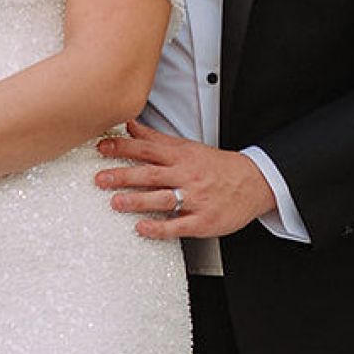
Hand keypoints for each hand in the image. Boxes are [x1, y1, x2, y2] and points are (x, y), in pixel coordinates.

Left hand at [95, 127, 276, 239]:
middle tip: (100, 178)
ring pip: (163, 198)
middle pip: (152, 174)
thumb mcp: (187, 147)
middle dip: (124, 175)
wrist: (254, 182)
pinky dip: (159, 227)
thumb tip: (130, 126)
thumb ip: (156, 139)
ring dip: (138, 200)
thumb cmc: (216, 166)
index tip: (101, 147)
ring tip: (116, 202)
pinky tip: (142, 228)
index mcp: (181, 157)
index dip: (123, 147)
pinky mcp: (203, 220)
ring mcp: (195, 199)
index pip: (147, 149)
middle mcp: (186, 176)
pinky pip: (179, 225)